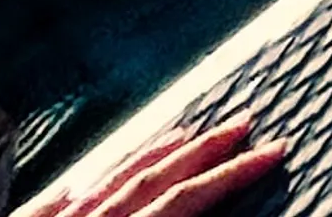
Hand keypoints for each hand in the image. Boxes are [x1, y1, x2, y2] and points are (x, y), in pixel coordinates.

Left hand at [22, 121, 284, 215]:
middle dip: (204, 148)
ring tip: (188, 131)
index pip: (186, 200)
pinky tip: (90, 178)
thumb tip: (192, 216)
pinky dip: (84, 185)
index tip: (275, 151)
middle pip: (153, 176)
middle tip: (245, 123)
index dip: (233, 174)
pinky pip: (56, 201)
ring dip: (153, 153)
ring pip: (108, 179)